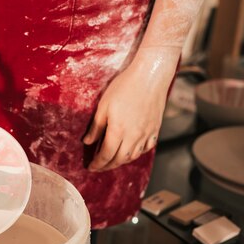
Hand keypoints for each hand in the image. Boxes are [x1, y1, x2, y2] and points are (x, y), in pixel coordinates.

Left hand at [83, 47, 178, 171]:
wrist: (150, 76)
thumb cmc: (124, 87)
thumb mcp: (103, 106)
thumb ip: (96, 127)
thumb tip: (88, 142)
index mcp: (118, 131)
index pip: (106, 154)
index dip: (97, 163)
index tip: (90, 167)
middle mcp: (134, 136)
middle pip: (119, 159)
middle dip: (107, 166)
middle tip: (99, 167)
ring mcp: (147, 134)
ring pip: (133, 156)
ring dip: (121, 161)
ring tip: (112, 161)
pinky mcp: (155, 129)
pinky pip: (146, 148)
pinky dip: (137, 154)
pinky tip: (131, 152)